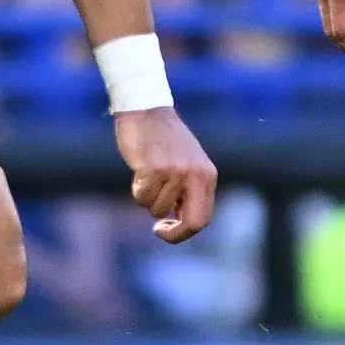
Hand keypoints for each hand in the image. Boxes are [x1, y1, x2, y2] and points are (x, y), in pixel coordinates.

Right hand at [114, 105, 218, 242]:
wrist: (146, 110)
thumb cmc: (164, 140)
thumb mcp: (186, 164)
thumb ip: (188, 190)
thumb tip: (179, 222)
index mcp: (207, 175)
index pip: (203, 218)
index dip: (184, 232)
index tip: (166, 229)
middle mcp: (196, 175)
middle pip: (192, 223)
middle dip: (173, 234)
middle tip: (158, 230)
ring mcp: (176, 172)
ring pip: (157, 208)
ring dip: (147, 198)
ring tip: (148, 175)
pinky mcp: (154, 169)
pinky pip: (141, 196)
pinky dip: (137, 188)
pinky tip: (140, 168)